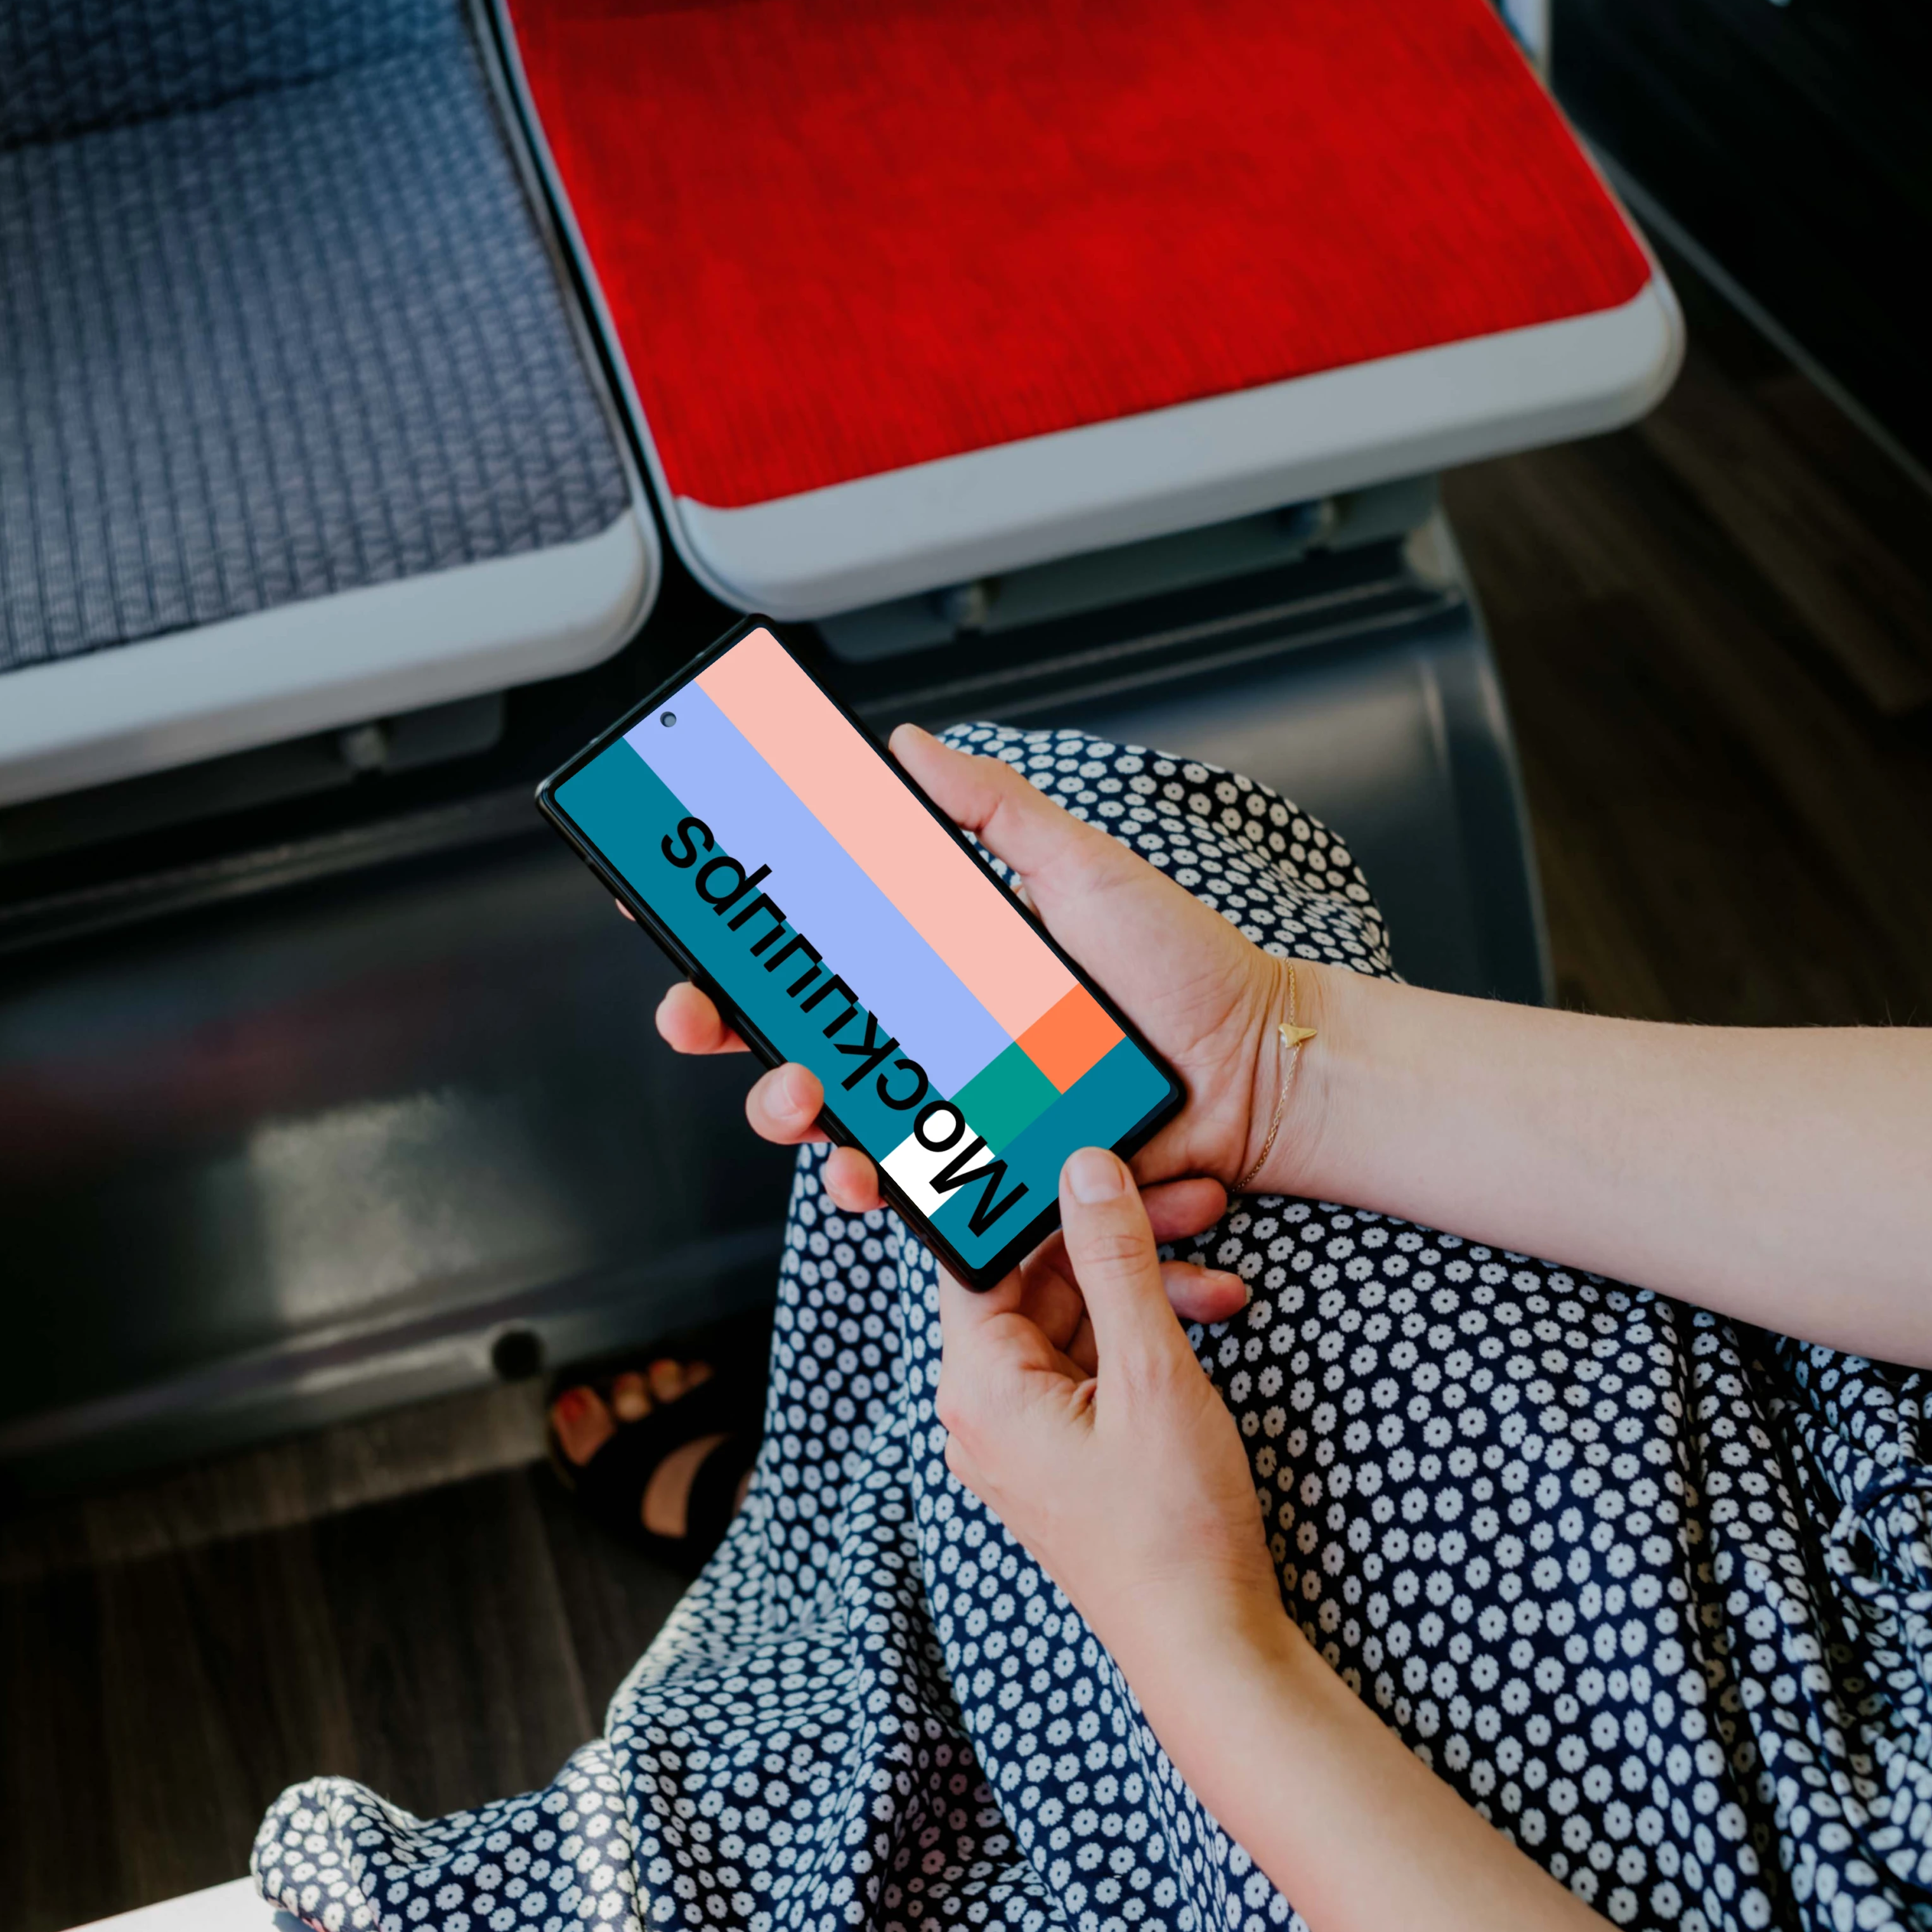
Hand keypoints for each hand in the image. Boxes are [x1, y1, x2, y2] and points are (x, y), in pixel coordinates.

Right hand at [655, 725, 1297, 1213]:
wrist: (1257, 1067)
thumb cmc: (1184, 970)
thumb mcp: (1080, 868)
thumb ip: (992, 809)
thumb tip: (906, 746)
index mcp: (942, 965)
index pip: (818, 952)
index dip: (739, 945)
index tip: (674, 921)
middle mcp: (938, 1038)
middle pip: (798, 1037)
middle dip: (730, 1033)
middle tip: (704, 1018)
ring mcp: (959, 1109)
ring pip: (836, 1121)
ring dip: (789, 1113)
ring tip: (797, 1100)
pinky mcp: (992, 1171)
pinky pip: (914, 1186)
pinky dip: (876, 1184)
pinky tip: (867, 1175)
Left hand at [934, 1147, 1282, 1672]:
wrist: (1207, 1642)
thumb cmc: (1172, 1527)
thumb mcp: (1152, 1374)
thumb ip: (1117, 1263)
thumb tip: (1083, 1169)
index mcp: (978, 1386)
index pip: (977, 1252)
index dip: (1026, 1190)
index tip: (1078, 1141)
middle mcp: (984, 1408)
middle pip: (1034, 1279)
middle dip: (1115, 1234)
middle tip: (1194, 1196)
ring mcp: (1025, 1433)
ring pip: (1074, 1317)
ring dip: (1145, 1283)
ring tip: (1225, 1268)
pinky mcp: (1067, 1450)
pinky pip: (1093, 1361)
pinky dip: (1147, 1333)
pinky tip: (1213, 1313)